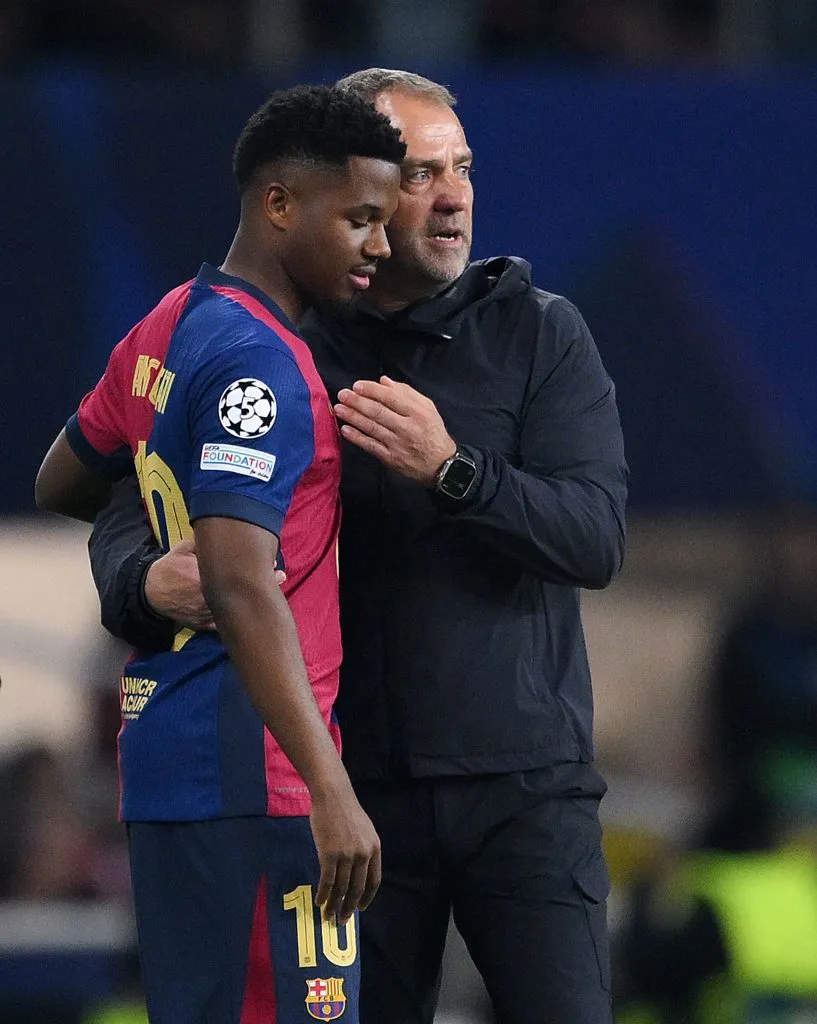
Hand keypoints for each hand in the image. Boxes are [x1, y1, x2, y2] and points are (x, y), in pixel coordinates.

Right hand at [145, 537, 285, 629]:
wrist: (151, 593)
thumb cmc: (170, 567)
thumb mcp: (186, 548)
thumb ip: (205, 543)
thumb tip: (228, 534)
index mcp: (202, 577)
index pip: (235, 572)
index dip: (256, 567)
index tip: (273, 563)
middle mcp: (206, 598)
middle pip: (240, 592)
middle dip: (262, 584)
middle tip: (281, 576)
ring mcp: (206, 614)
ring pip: (236, 610)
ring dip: (254, 602)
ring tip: (273, 594)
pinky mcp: (205, 625)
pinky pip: (226, 624)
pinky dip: (240, 618)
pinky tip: (254, 612)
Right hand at [310, 787, 380, 924]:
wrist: (332, 796)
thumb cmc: (346, 811)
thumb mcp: (364, 830)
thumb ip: (364, 850)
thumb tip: (358, 872)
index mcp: (374, 849)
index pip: (374, 881)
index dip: (366, 897)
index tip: (360, 908)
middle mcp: (363, 855)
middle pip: (357, 888)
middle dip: (349, 907)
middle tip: (342, 920)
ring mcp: (346, 855)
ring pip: (341, 888)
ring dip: (334, 905)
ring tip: (328, 916)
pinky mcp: (329, 855)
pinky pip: (327, 881)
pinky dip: (323, 894)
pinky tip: (319, 902)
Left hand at [334, 376, 455, 486]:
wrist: (440, 464)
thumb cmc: (432, 432)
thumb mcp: (427, 408)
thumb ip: (407, 393)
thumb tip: (384, 381)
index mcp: (417, 413)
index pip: (391, 398)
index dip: (372, 390)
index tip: (357, 385)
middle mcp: (407, 427)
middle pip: (378, 412)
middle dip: (357, 402)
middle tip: (342, 394)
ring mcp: (397, 444)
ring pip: (372, 428)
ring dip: (353, 417)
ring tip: (339, 408)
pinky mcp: (390, 458)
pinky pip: (370, 446)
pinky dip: (357, 437)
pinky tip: (345, 429)